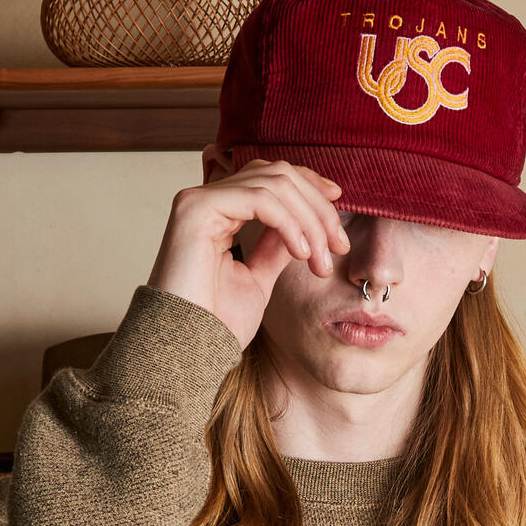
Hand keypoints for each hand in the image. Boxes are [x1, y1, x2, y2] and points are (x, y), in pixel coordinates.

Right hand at [147, 157, 351, 350]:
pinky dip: (290, 223)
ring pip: (274, 183)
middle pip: (277, 174)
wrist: (186, 351)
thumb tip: (302, 227)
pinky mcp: (196, 209)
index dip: (309, 188)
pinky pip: (260, 199)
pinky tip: (302, 253)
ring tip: (322, 261)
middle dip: (317, 208)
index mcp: (217, 213)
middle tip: (339, 246)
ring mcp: (198, 201)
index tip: (338, 215)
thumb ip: (275, 248)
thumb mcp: (257, 280)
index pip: (270, 179)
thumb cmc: (214, 326)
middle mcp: (205, 200)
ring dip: (310, 221)